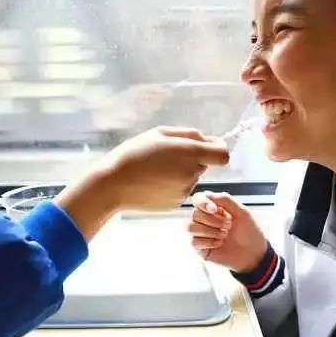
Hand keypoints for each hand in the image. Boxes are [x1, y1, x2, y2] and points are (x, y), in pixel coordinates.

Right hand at [57, 127, 228, 240]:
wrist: (113, 184)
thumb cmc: (134, 154)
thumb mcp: (159, 133)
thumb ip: (188, 134)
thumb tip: (206, 139)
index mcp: (190, 154)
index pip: (223, 154)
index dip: (217, 148)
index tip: (206, 146)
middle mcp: (192, 174)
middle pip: (204, 164)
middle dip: (193, 158)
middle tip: (167, 154)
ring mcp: (185, 191)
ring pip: (191, 177)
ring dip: (181, 171)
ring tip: (156, 169)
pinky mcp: (176, 203)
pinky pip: (181, 189)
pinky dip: (172, 184)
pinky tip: (153, 181)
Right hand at [188, 191, 268, 272]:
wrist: (254, 254)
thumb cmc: (249, 232)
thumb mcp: (242, 212)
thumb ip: (225, 200)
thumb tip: (207, 195)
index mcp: (214, 208)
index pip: (197, 199)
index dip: (202, 202)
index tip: (215, 209)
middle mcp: (205, 219)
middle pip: (195, 213)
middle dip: (213, 220)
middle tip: (229, 225)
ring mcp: (201, 234)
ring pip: (191, 227)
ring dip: (209, 231)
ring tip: (224, 235)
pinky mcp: (200, 248)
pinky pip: (194, 241)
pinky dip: (208, 242)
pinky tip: (219, 243)